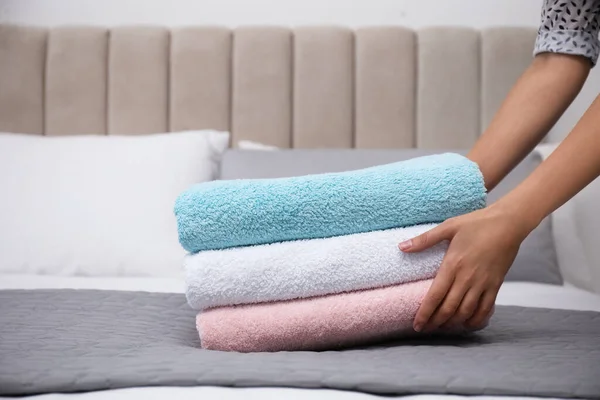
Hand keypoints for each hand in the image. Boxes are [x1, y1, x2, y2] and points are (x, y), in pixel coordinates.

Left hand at [398, 204, 534, 332]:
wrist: (508, 224)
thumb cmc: (477, 223)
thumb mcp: (448, 227)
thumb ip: (424, 240)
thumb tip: (401, 247)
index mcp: (453, 264)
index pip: (435, 296)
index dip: (425, 313)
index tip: (416, 324)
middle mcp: (467, 278)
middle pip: (449, 309)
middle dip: (435, 322)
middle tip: (425, 329)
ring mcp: (483, 283)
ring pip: (466, 312)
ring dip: (453, 323)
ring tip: (441, 328)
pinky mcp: (496, 285)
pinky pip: (486, 309)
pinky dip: (476, 320)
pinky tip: (467, 324)